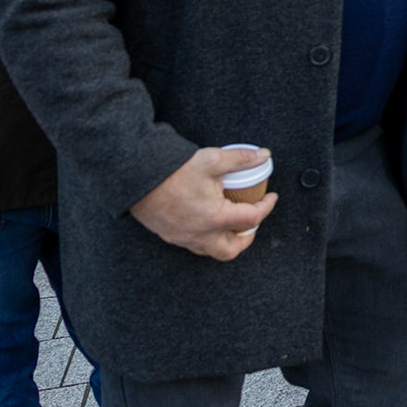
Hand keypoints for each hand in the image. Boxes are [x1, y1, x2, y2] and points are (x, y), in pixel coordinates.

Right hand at [129, 146, 278, 260]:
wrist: (135, 177)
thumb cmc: (172, 171)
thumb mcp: (212, 160)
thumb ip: (241, 159)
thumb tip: (264, 155)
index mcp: (215, 218)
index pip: (252, 219)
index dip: (266, 207)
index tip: (271, 197)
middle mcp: (200, 234)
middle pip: (231, 250)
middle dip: (247, 238)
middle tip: (252, 220)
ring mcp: (183, 238)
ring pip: (211, 251)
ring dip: (226, 240)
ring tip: (232, 222)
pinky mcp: (170, 235)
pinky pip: (194, 245)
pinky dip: (208, 238)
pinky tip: (209, 221)